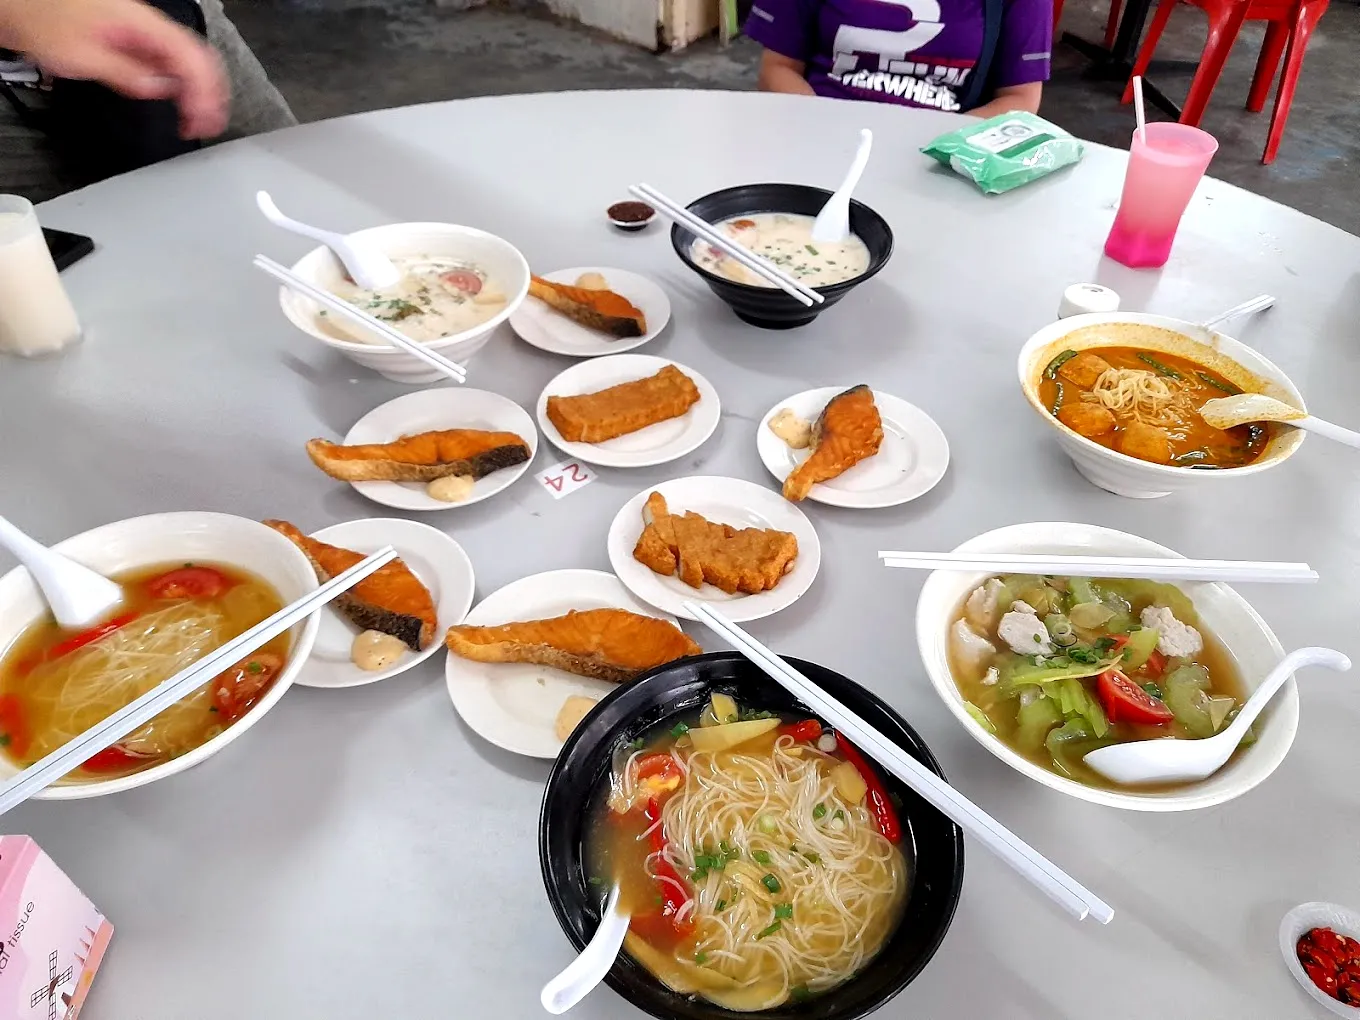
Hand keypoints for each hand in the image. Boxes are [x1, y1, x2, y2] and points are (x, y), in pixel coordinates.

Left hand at [0, 0, 227, 137]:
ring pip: (187, 60)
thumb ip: (127, 74)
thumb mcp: (81, 56)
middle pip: (198, 57)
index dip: (204, 93)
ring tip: (200, 120)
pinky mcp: (133, 39)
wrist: (17, 0)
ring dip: (199, 90)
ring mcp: (141, 31)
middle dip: (211, 93)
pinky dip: (181, 84)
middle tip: (210, 125)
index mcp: (141, 23)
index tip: (201, 121)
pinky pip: (169, 61)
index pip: (191, 59)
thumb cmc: (39, 17)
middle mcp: (147, 24)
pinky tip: (179, 102)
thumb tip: (160, 90)